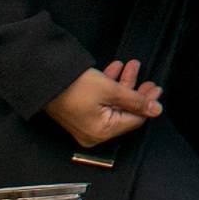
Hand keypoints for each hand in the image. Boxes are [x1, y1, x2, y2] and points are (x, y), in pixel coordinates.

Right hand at [43, 58, 163, 148]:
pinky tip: (115, 70)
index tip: (156, 88)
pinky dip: (108, 87)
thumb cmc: (74, 85)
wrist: (42, 77)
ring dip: (123, 85)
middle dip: (136, 91)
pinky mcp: (78, 113)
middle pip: (123, 112)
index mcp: (102, 132)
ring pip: (112, 104)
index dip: (147, 103)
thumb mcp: (110, 90)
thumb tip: (156, 110)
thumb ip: (136, 100)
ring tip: (131, 66)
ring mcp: (85, 124)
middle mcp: (93, 133)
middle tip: (147, 79)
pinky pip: (99, 102)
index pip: (134, 120)